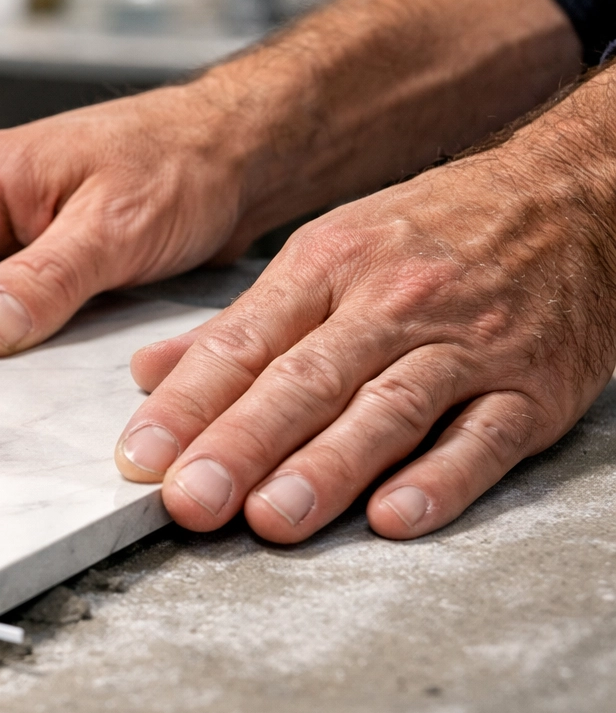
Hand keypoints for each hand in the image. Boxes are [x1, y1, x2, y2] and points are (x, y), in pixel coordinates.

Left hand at [115, 136, 615, 541]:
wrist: (574, 194)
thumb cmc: (435, 233)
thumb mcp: (326, 252)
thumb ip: (239, 324)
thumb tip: (150, 373)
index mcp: (326, 267)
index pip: (241, 344)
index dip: (186, 405)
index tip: (140, 457)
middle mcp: (391, 305)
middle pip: (303, 382)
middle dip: (239, 445)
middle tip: (188, 500)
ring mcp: (466, 347)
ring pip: (386, 410)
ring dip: (326, 468)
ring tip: (271, 517)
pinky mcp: (532, 389)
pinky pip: (483, 438)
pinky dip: (440, 480)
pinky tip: (394, 516)